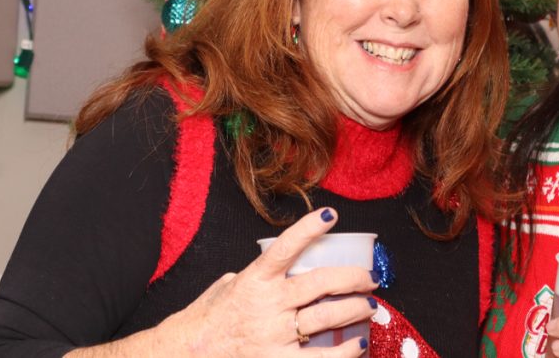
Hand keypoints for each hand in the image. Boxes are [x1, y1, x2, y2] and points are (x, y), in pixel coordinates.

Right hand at [72, 208, 378, 356]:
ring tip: (370, 307)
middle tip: (370, 278)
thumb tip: (280, 266)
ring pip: (329, 315)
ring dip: (356, 309)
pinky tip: (358, 344)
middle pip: (323, 283)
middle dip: (355, 279)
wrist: (188, 355)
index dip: (310, 228)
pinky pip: (322, 357)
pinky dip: (346, 351)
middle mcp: (269, 302)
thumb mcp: (228, 286)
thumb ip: (256, 275)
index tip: (330, 215)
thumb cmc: (208, 320)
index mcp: (255, 278)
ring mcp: (277, 333)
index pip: (286, 246)